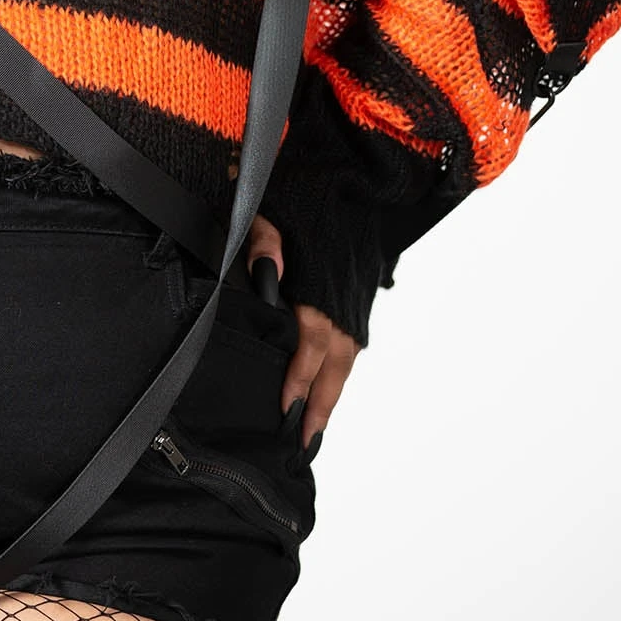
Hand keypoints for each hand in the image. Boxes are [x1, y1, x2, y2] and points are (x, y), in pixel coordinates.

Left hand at [247, 211, 358, 454]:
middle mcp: (344, 304)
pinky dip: (340, 369)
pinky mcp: (357, 298)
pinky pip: (351, 343)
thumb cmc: (308, 194)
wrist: (352, 178)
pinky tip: (328, 384)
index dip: (300, 379)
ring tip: (317, 427)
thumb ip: (263, 242)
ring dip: (333, 393)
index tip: (286, 409)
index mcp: (322, 289)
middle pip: (336, 367)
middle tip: (305, 443)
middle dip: (322, 407)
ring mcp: (354, 303)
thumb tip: (266, 273)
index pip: (311, 345)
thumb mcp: (272, 210)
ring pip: (347, 359)